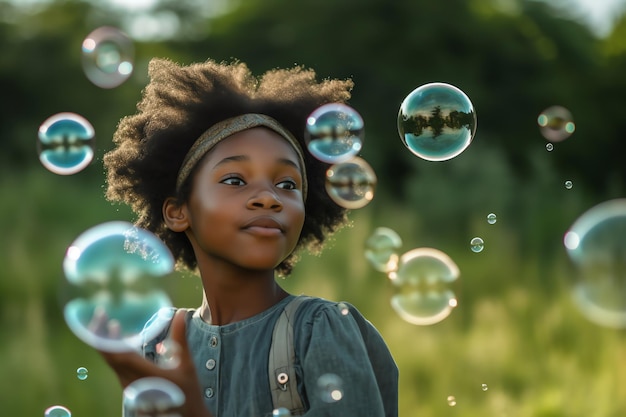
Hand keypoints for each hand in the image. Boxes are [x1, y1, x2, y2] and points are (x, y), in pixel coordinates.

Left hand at [98, 309, 212, 416]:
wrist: (185, 415)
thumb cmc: (188, 391)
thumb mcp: (186, 363)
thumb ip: (180, 338)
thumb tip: (180, 313)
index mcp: (145, 374)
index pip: (119, 355)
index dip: (109, 337)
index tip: (108, 320)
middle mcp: (131, 381)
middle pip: (108, 356)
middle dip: (100, 334)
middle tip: (100, 315)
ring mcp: (128, 385)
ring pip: (110, 361)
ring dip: (106, 342)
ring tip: (108, 324)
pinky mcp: (129, 386)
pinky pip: (116, 366)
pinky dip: (113, 350)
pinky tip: (121, 339)